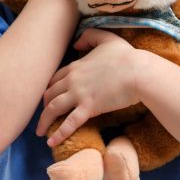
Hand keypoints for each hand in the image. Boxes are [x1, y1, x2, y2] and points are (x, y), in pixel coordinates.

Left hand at [35, 28, 143, 146]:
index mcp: (76, 66)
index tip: (47, 97)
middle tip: (43, 116)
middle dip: (43, 105)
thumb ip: (90, 36)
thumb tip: (76, 43)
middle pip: (50, 93)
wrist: (139, 72)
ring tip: (39, 132)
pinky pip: (69, 123)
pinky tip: (50, 142)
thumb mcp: (107, 38)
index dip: (49, 88)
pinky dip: (58, 133)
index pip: (55, 78)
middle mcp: (72, 80)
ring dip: (44, 121)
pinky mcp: (89, 107)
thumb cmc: (127, 56)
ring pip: (53, 108)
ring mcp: (79, 93)